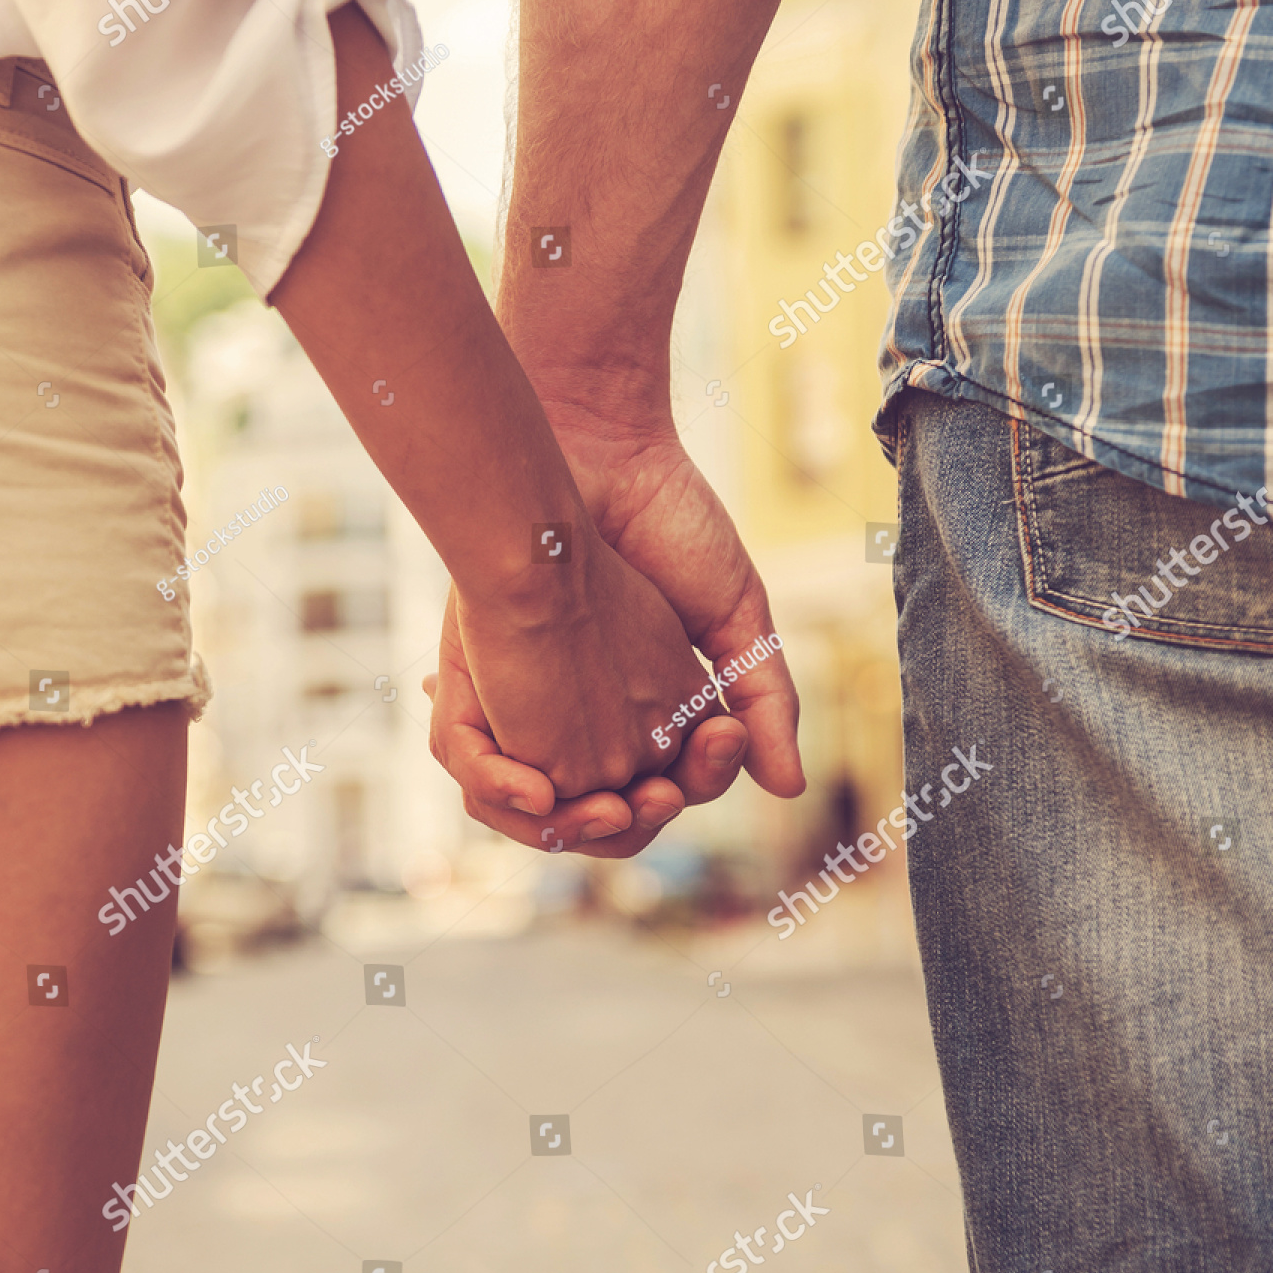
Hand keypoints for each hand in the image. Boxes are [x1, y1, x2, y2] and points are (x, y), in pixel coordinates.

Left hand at [426, 429, 800, 858]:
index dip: (696, 779)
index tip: (715, 743)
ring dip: (571, 820)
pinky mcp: (482, 687)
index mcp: (657, 705)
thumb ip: (764, 700)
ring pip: (546, 803)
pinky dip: (504, 786)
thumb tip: (789, 790)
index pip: (676, 779)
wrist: (597, 453)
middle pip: (610, 808)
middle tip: (649, 796)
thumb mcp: (738, 617)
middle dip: (630, 816)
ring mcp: (535, 706)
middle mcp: (593, 716)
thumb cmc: (675, 526)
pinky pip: (483, 765)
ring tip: (600, 801)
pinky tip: (539, 782)